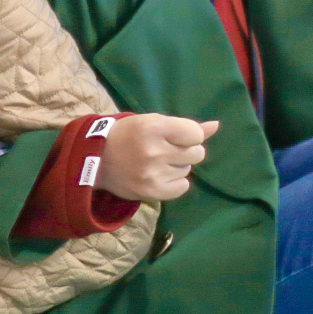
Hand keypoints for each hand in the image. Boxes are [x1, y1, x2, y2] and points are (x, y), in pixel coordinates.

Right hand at [98, 113, 219, 202]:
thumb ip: (185, 125)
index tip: (176, 137)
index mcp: (154, 127)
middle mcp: (154, 150)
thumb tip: (216, 125)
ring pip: (187, 170)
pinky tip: (161, 176)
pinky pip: (182, 187)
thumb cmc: (128, 135)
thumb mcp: (153, 122)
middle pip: (197, 154)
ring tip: (157, 163)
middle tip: (167, 150)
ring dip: (177, 166)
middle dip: (186, 151)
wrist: (96, 159)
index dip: (190, 136)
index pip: (196, 134)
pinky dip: (175, 183)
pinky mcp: (151, 191)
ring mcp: (152, 173)